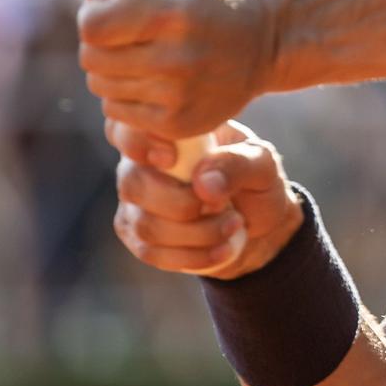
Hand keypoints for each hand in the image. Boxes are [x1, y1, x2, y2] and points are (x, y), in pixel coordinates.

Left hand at [78, 0, 278, 139]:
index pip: (94, 26)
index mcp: (172, 12)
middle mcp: (176, 57)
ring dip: (109, 71)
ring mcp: (178, 95)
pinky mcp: (178, 124)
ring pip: (101, 87)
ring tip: (137, 56)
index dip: (93, 16)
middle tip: (122, 36)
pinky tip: (149, 81)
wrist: (261, 43)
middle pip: (91, 58)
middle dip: (98, 44)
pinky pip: (117, 112)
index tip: (108, 12)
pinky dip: (124, 96)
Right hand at [104, 119, 304, 278]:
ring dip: (196, 233)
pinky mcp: (138, 236)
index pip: (124, 128)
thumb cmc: (254, 180)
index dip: (136, 143)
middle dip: (183, 205)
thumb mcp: (261, 163)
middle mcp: (139, 163)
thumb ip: (237, 164)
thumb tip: (202, 182)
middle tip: (224, 207)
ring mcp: (135, 202)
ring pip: (144, 225)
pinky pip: (151, 252)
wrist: (257, 223)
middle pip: (133, 184)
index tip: (170, 158)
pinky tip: (222, 249)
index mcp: (165, 132)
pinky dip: (192, 256)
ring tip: (234, 225)